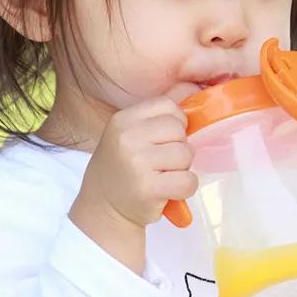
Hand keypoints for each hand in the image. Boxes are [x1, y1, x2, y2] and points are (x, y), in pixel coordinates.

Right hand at [69, 83, 200, 271]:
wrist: (103, 208)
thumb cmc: (123, 168)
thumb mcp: (128, 134)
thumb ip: (157, 116)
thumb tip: (193, 88)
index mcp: (123, 120)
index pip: (167, 105)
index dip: (175, 122)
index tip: (166, 139)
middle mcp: (127, 138)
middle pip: (179, 130)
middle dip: (179, 146)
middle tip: (162, 163)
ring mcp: (137, 163)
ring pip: (186, 154)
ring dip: (182, 168)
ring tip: (163, 176)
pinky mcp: (148, 188)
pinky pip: (188, 181)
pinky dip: (186, 188)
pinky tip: (169, 191)